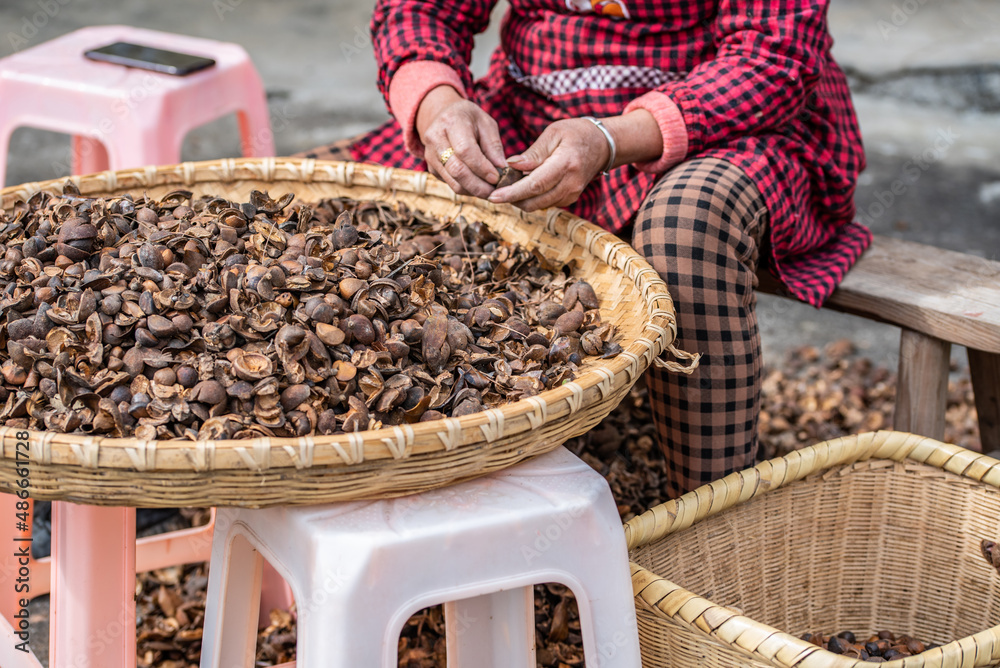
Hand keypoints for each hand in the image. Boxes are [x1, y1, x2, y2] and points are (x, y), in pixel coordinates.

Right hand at [416, 86, 506, 197]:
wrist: (446, 117)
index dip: (482, 167)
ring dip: (474, 191)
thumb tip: (502, 169)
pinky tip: (479, 186)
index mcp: (451, 122)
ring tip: (490, 190)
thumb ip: (494, 146)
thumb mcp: (486, 124)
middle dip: (478, 185)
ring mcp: (430, 155)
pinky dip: (467, 189)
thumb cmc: (470, 120)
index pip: (465, 150)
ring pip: (453, 182)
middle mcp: (435, 138)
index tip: (497, 177)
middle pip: (457, 170)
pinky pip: (451, 184)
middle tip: (495, 191)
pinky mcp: (431, 168)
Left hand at [487, 118, 609, 211]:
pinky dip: (531, 198)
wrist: (602, 145)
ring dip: (520, 199)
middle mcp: (570, 184)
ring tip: (508, 186)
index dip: (512, 193)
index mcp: (566, 164)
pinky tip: (523, 186)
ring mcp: (572, 194)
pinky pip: (545, 203)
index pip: (534, 185)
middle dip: (511, 199)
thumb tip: (511, 165)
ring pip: (538, 205)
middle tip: (494, 192)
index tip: (493, 196)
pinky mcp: (570, 199)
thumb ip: (533, 153)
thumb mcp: (553, 133)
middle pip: (534, 200)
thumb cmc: (576, 133)